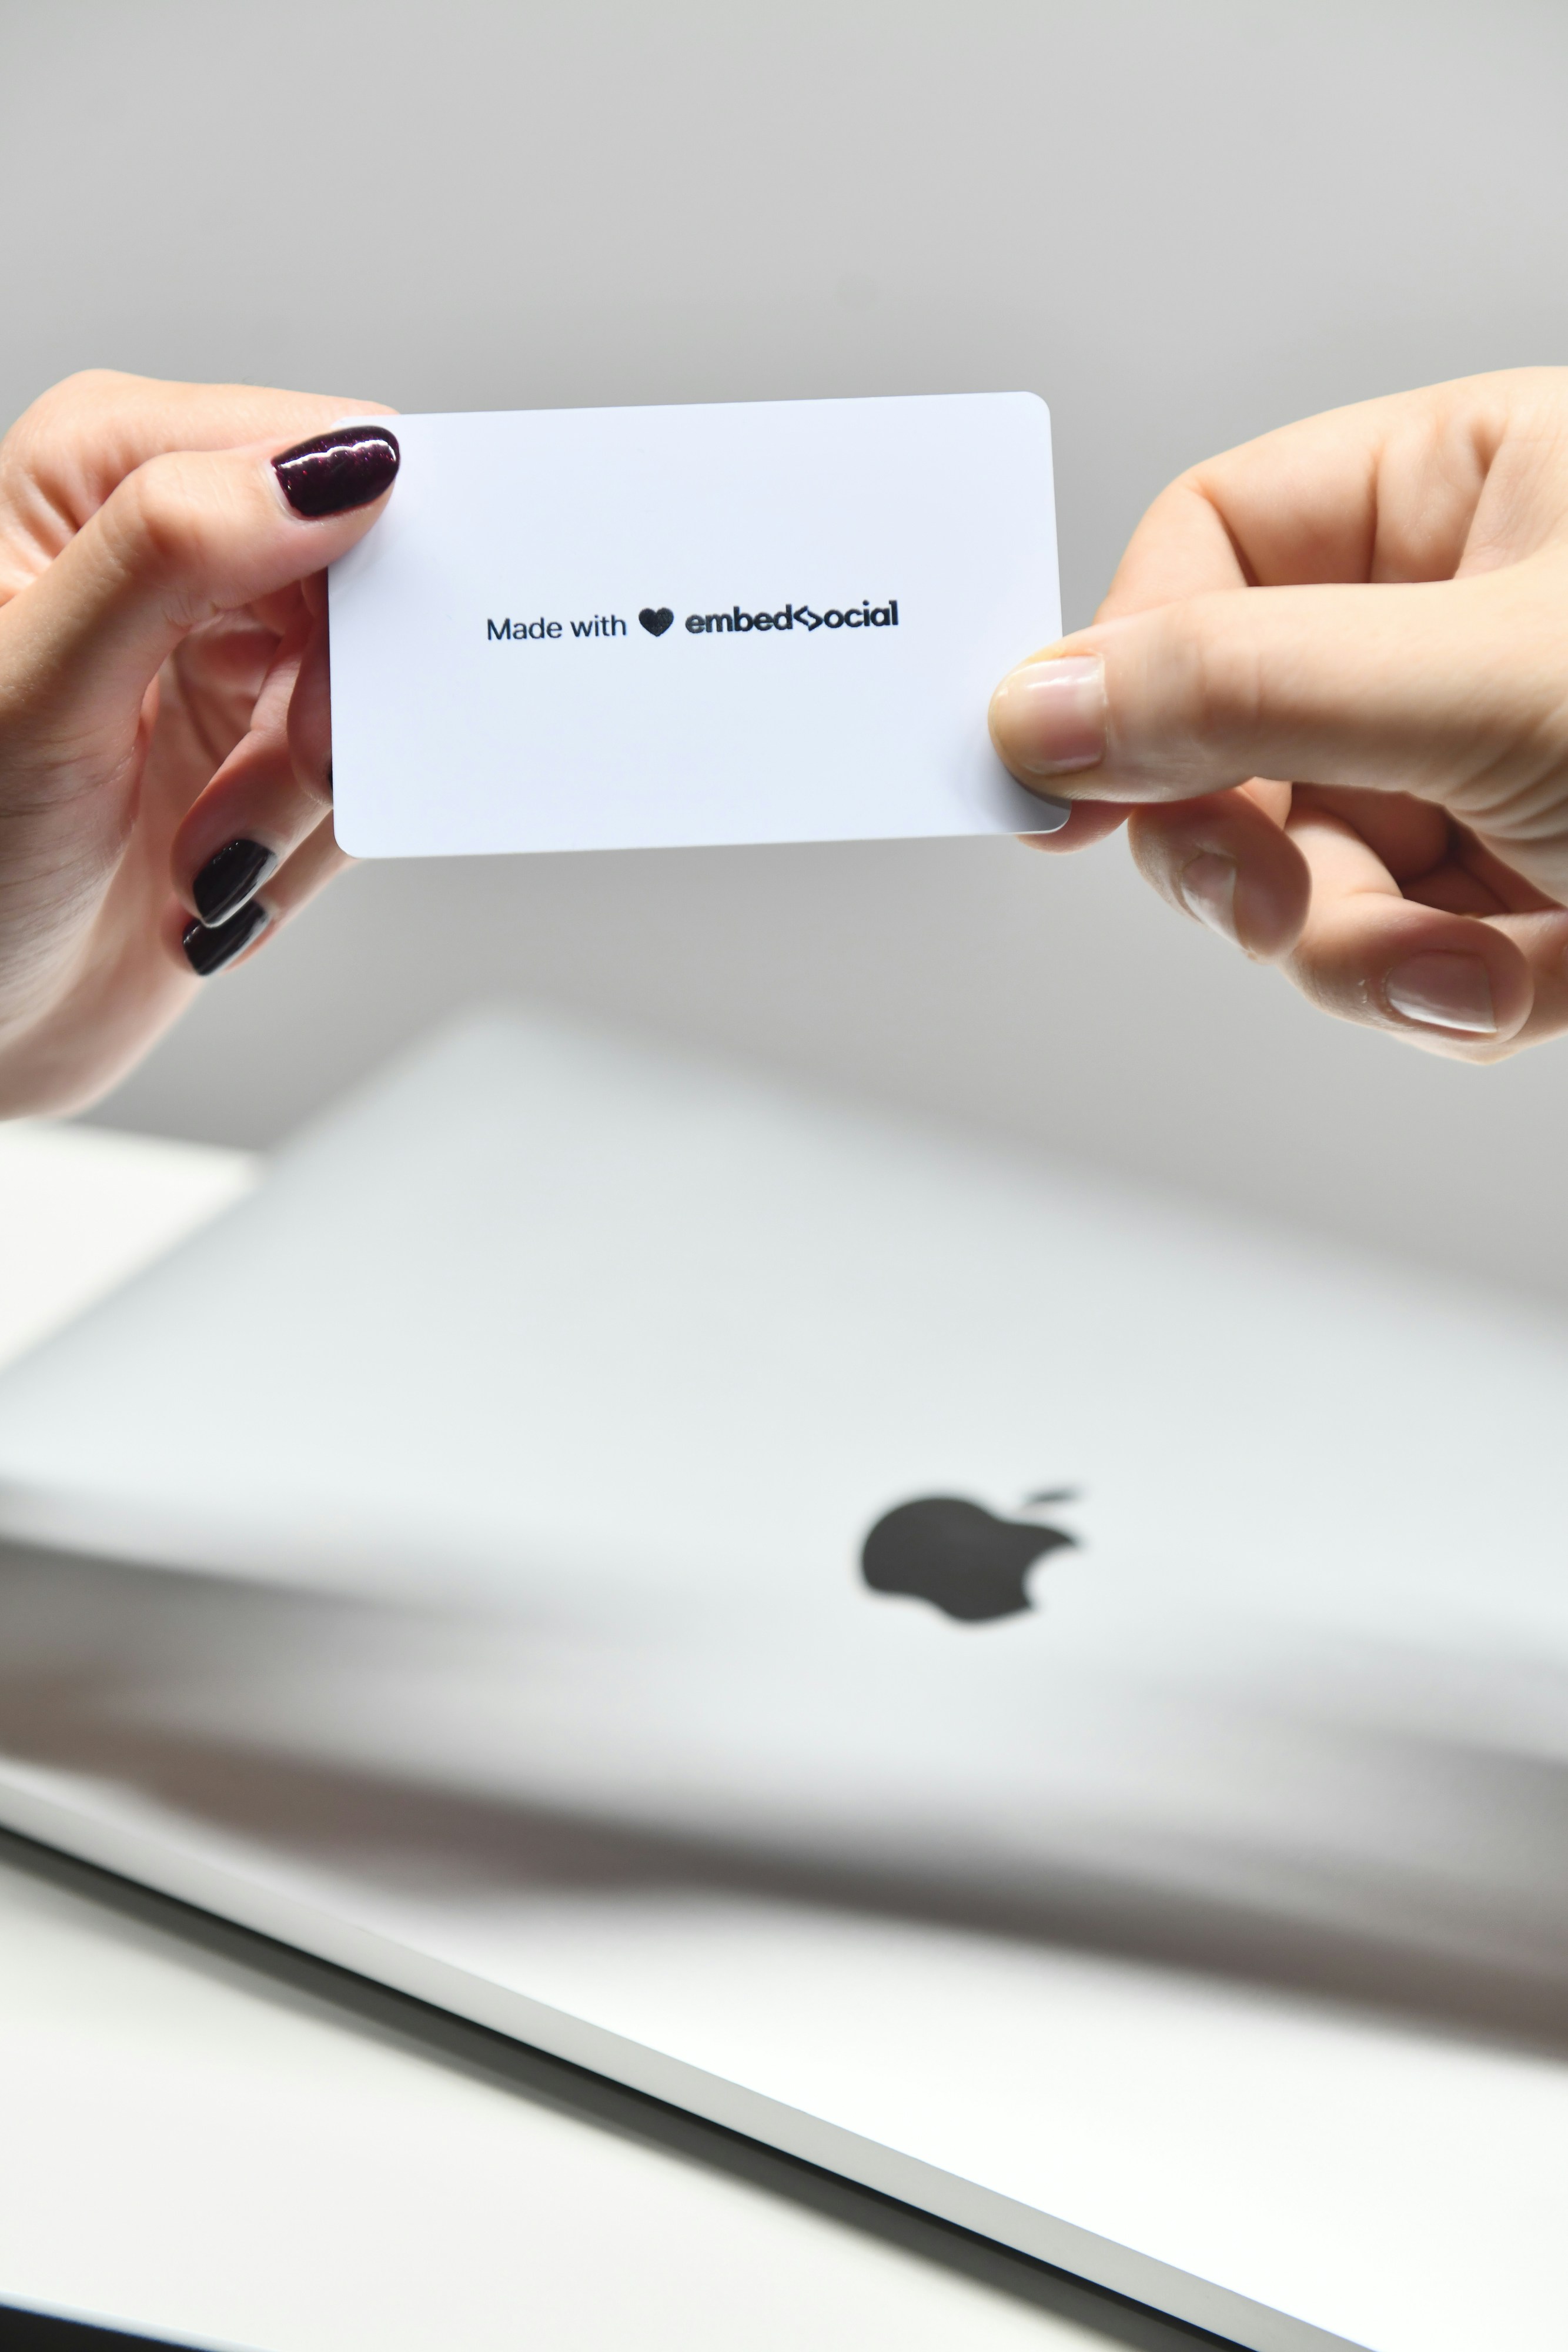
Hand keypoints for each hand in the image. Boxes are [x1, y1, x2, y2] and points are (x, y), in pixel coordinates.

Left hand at [0, 370, 398, 1115]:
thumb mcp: (41, 688)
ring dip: (306, 800)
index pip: (314, 451)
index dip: (363, 565)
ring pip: (374, 691)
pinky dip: (310, 844)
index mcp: (100, 465)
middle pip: (366, 578)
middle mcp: (172, 539)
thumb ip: (174, 548)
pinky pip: (367, 773)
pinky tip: (225, 876)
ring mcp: (225, 646)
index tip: (343, 683)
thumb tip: (337, 468)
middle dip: (327, 713)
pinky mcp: (267, 743)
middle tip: (255, 802)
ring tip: (205, 858)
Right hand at [989, 369, 1567, 1059]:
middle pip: (1222, 736)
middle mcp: (1454, 624)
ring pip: (1302, 877)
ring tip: (1467, 965)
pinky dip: (1446, 997)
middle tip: (1262, 898)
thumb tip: (1039, 709)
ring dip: (1360, 951)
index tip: (1064, 784)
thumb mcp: (1492, 681)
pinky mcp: (1513, 893)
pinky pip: (1396, 958)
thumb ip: (1249, 689)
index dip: (1124, 668)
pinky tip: (1519, 981)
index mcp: (1463, 489)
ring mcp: (1479, 765)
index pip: (1209, 543)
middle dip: (1243, 853)